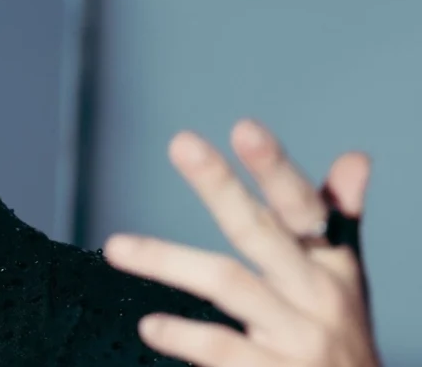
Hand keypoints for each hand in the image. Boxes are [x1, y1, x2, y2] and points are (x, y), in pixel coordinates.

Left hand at [103, 119, 379, 366]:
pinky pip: (221, 347)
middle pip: (260, 231)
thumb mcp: (345, 279)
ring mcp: (298, 338)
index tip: (244, 127)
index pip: (302, 206)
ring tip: (115, 247)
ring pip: (228, 283)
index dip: (275, 168)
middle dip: (221, 186)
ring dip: (168, 260)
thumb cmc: (340, 335)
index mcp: (331, 264)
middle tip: (182, 144)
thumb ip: (339, 218)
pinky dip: (183, 334)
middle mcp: (318, 295)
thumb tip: (355, 156)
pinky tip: (149, 325)